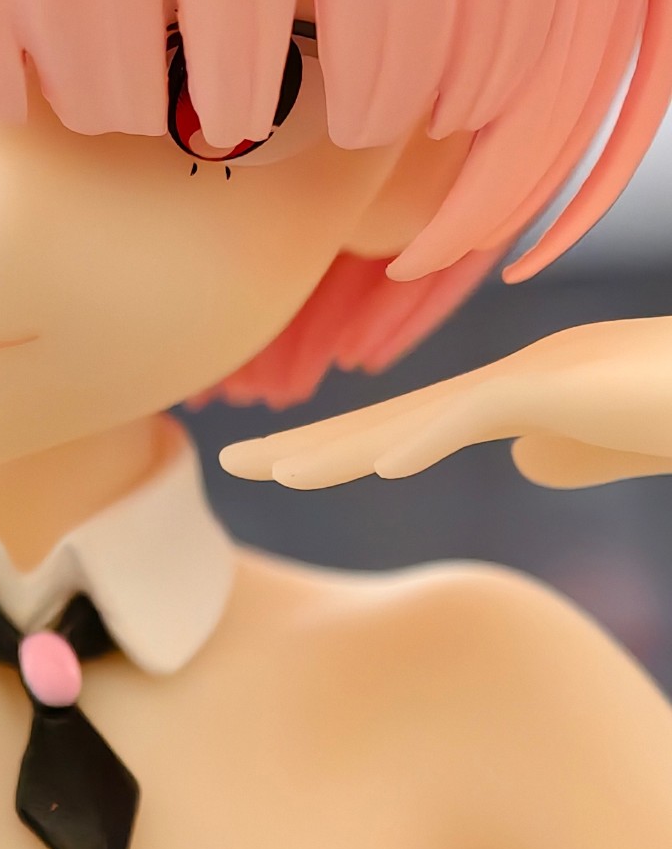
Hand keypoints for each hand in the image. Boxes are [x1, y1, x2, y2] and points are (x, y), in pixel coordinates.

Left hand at [220, 318, 671, 489]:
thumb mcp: (613, 443)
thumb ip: (570, 451)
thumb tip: (522, 461)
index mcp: (511, 397)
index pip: (406, 429)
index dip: (337, 451)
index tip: (277, 471)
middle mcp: (506, 378)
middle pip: (391, 419)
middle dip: (311, 443)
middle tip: (235, 465)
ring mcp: (530, 375)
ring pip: (418, 415)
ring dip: (346, 447)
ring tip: (279, 473)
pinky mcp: (560, 382)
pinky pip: (481, 412)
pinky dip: (429, 438)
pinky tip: (383, 467)